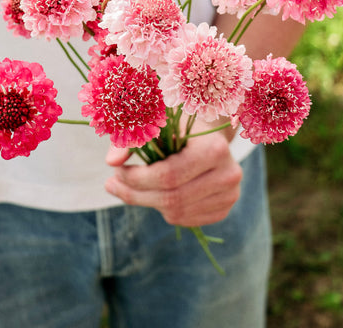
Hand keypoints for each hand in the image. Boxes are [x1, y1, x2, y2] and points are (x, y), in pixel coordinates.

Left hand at [105, 128, 242, 226]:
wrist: (210, 132)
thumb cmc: (178, 124)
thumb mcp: (156, 123)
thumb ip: (131, 139)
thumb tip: (111, 162)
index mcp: (214, 148)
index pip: (168, 175)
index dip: (136, 178)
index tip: (116, 172)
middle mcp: (228, 174)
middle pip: (171, 198)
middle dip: (135, 194)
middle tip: (112, 184)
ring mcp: (230, 194)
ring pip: (176, 212)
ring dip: (147, 202)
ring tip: (130, 187)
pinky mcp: (224, 208)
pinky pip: (185, 219)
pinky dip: (163, 209)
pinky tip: (154, 193)